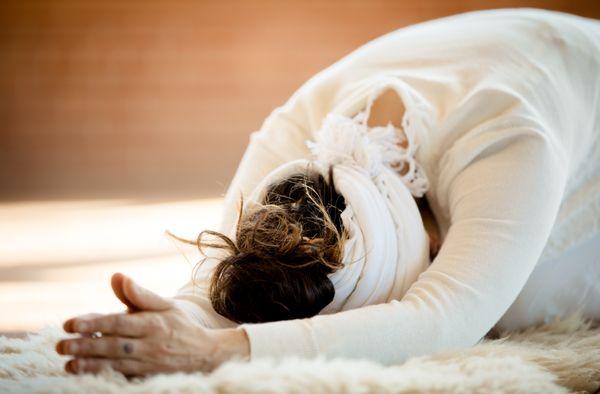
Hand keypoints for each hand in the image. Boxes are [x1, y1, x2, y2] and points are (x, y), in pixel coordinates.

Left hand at [56, 273, 249, 376]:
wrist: (206, 354)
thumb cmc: (180, 325)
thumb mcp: (165, 305)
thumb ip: (140, 294)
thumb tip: (117, 276)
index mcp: (153, 322)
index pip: (119, 322)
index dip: (94, 323)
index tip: (71, 324)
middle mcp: (150, 343)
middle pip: (113, 345)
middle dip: (85, 346)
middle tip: (61, 346)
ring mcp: (150, 363)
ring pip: (116, 364)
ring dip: (91, 365)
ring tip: (68, 364)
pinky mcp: (150, 377)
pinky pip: (126, 378)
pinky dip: (106, 377)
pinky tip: (89, 376)